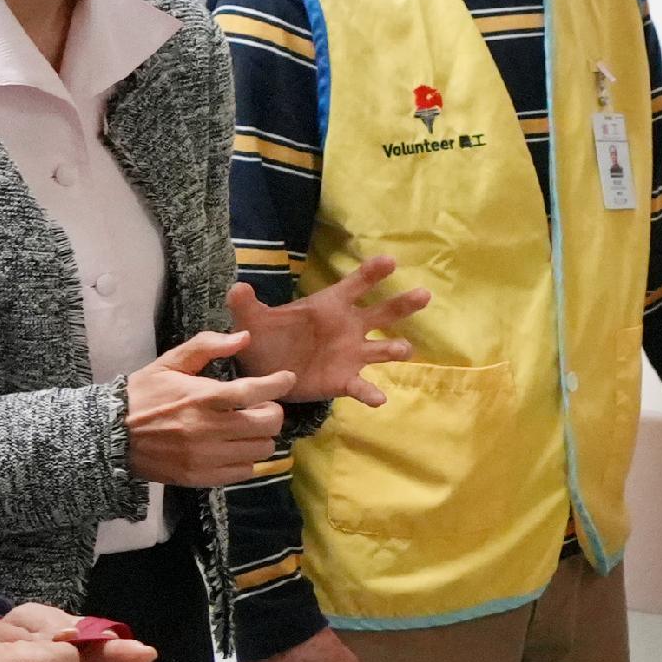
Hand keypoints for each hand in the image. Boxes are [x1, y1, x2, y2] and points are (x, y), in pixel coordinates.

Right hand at [124, 333, 297, 487]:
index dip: (278, 384)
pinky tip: (234, 447)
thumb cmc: (143, 395)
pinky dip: (246, 459)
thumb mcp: (170, 363)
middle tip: (261, 407)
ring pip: (261, 449)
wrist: (109, 436)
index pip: (255, 392)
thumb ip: (207, 346)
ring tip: (247, 428)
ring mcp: (206, 457)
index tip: (287, 378)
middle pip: (268, 424)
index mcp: (202, 397)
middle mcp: (208, 429)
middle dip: (272, 412)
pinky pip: (244, 472)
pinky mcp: (201, 478)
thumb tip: (244, 338)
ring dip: (261, 436)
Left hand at [229, 262, 427, 411]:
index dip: (372, 273)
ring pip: (383, 349)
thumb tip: (237, 287)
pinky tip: (378, 399)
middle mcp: (349, 327)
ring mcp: (351, 355)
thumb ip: (245, 304)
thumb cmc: (264, 338)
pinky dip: (370, 393)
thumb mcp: (251, 320)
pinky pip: (362, 387)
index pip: (356, 284)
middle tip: (424, 295)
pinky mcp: (344, 381)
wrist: (263, 373)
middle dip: (403, 304)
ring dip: (395, 349)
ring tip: (403, 350)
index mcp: (330, 306)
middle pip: (383, 312)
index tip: (390, 262)